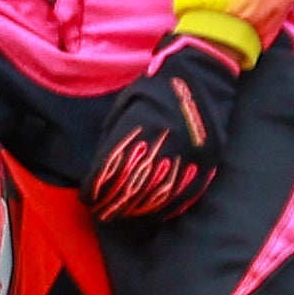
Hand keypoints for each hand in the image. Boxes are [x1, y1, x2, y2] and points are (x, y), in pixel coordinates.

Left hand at [86, 40, 245, 221]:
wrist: (200, 77)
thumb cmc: (155, 90)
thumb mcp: (125, 109)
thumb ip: (114, 139)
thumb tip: (103, 169)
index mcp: (137, 132)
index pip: (109, 172)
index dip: (95, 190)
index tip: (88, 199)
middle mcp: (161, 148)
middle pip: (131, 190)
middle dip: (113, 205)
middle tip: (103, 214)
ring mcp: (186, 158)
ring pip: (157, 197)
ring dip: (138, 211)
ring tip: (126, 217)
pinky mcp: (205, 162)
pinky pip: (185, 194)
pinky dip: (168, 208)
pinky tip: (155, 214)